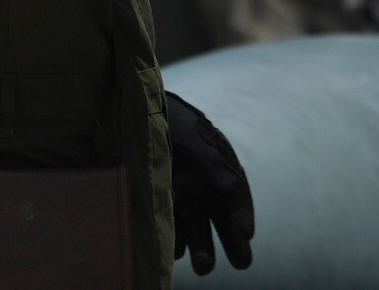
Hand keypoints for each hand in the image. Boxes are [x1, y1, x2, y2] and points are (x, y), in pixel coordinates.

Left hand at [165, 91, 253, 274]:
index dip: (243, 216)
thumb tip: (232, 187)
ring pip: (197, 228)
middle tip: (243, 263)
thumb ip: (211, 161)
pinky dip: (175, 242)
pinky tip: (176, 253)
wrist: (133, 112)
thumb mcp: (192, 135)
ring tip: (203, 266)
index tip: (245, 236)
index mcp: (218, 165)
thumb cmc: (168, 119)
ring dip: (202, 249)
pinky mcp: (160, 201)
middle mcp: (203, 183)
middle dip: (233, 241)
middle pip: (222, 218)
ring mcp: (181, 193)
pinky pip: (171, 227)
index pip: (236, 195)